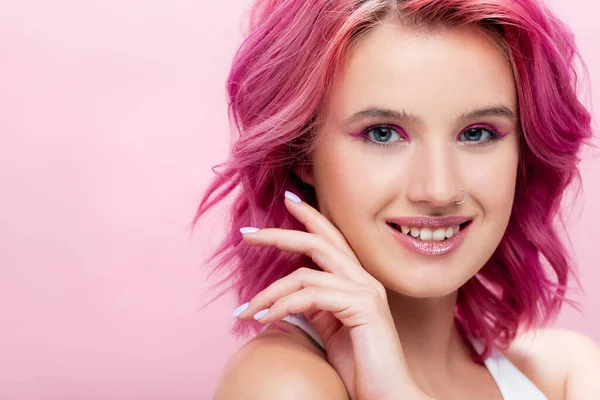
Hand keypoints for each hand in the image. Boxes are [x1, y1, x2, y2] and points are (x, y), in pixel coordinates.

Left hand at [233, 191, 428, 399]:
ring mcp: (366, 291)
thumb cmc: (360, 366)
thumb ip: (315, 306)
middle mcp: (364, 279)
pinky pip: (311, 296)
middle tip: (248, 234)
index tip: (286, 201)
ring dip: (269, 292)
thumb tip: (288, 295)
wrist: (387, 396)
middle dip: (281, 233)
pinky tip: (266, 320)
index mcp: (357, 281)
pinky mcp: (363, 307)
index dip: (310, 217)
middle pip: (319, 242)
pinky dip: (283, 306)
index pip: (331, 239)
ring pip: (305, 274)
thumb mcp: (329, 330)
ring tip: (246, 312)